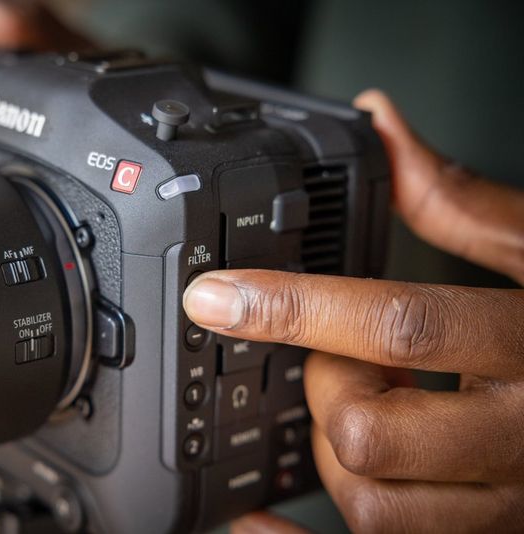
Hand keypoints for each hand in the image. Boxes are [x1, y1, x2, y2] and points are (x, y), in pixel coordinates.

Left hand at [185, 91, 523, 531]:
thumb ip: (463, 201)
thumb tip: (383, 127)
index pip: (400, 328)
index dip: (294, 308)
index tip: (214, 296)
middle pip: (371, 434)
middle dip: (328, 389)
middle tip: (343, 357)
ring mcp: (509, 507)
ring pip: (372, 507)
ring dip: (335, 452)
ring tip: (364, 410)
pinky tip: (255, 518)